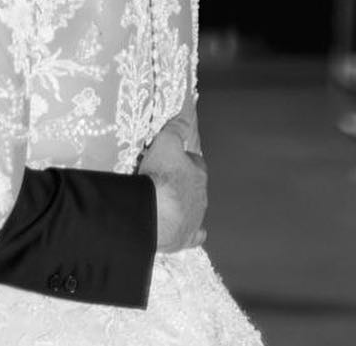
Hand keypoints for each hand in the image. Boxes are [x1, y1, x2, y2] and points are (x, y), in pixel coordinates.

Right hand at [137, 126, 206, 252]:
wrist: (155, 212)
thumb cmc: (161, 175)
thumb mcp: (166, 142)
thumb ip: (175, 129)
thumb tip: (184, 118)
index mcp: (198, 174)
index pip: (196, 162)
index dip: (184, 159)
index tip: (173, 158)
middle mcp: (201, 197)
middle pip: (196, 186)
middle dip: (184, 182)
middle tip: (166, 179)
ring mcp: (195, 218)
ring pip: (195, 209)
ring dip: (184, 205)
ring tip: (167, 201)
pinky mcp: (186, 237)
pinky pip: (194, 235)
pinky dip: (191, 232)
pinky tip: (184, 229)